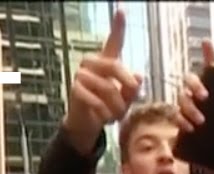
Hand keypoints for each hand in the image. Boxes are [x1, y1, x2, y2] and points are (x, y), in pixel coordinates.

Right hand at [62, 9, 140, 153]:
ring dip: (117, 107)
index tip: (122, 9)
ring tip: (116, 115)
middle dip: (128, 84)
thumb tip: (139, 76)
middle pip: (115, 66)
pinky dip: (105, 113)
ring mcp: (81, 74)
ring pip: (107, 88)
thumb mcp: (125, 99)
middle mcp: (92, 63)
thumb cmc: (108, 108)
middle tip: (134, 98)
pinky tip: (105, 118)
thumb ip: (133, 89)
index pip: (113, 41)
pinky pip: (96, 101)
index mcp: (106, 61)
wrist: (87, 123)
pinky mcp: (75, 88)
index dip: (118, 26)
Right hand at [177, 40, 213, 173]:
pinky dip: (181, 121)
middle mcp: (201, 94)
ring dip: (189, 107)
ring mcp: (190, 106)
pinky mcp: (182, 121)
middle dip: (194, 85)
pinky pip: (176, 116)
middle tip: (204, 98)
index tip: (206, 42)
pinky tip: (190, 128)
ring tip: (201, 122)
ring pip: (181, 97)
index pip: (212, 67)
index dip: (209, 53)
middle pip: (190, 79)